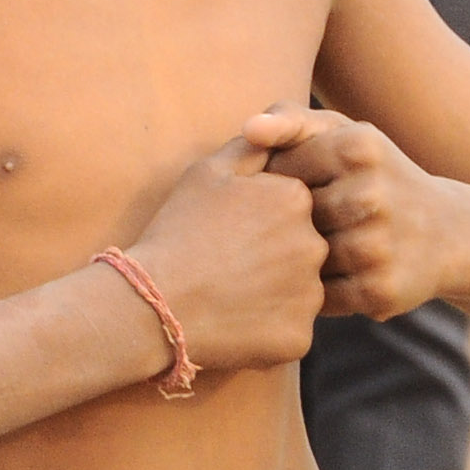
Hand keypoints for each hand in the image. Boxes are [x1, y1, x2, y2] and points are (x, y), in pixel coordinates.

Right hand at [117, 114, 328, 376]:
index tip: (231, 232)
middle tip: (229, 265)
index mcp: (297, 199)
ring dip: (275, 292)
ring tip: (230, 293)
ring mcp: (310, 296)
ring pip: (301, 290)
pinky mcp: (299, 338)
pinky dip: (269, 329)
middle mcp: (315, 245)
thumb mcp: (206, 172)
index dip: (262, 218)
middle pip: (304, 247)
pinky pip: (291, 329)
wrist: (153, 303)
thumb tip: (276, 131)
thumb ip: (251, 146)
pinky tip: (235, 321)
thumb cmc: (177, 231)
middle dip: (275, 255)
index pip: (295, 206)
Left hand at [260, 111, 469, 320]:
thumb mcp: (343, 135)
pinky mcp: (379, 291)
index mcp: (359, 146)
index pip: (280, 169)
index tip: (304, 188)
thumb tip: (248, 130)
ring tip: (323, 250)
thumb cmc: (375, 175)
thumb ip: (291, 120)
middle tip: (316, 223)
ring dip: (298, 259)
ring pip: (297, 258)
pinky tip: (336, 276)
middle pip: (287, 216)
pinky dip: (316, 291)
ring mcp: (377, 246)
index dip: (280, 184)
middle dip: (289, 223)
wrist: (450, 233)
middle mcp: (372, 195)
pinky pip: (315, 297)